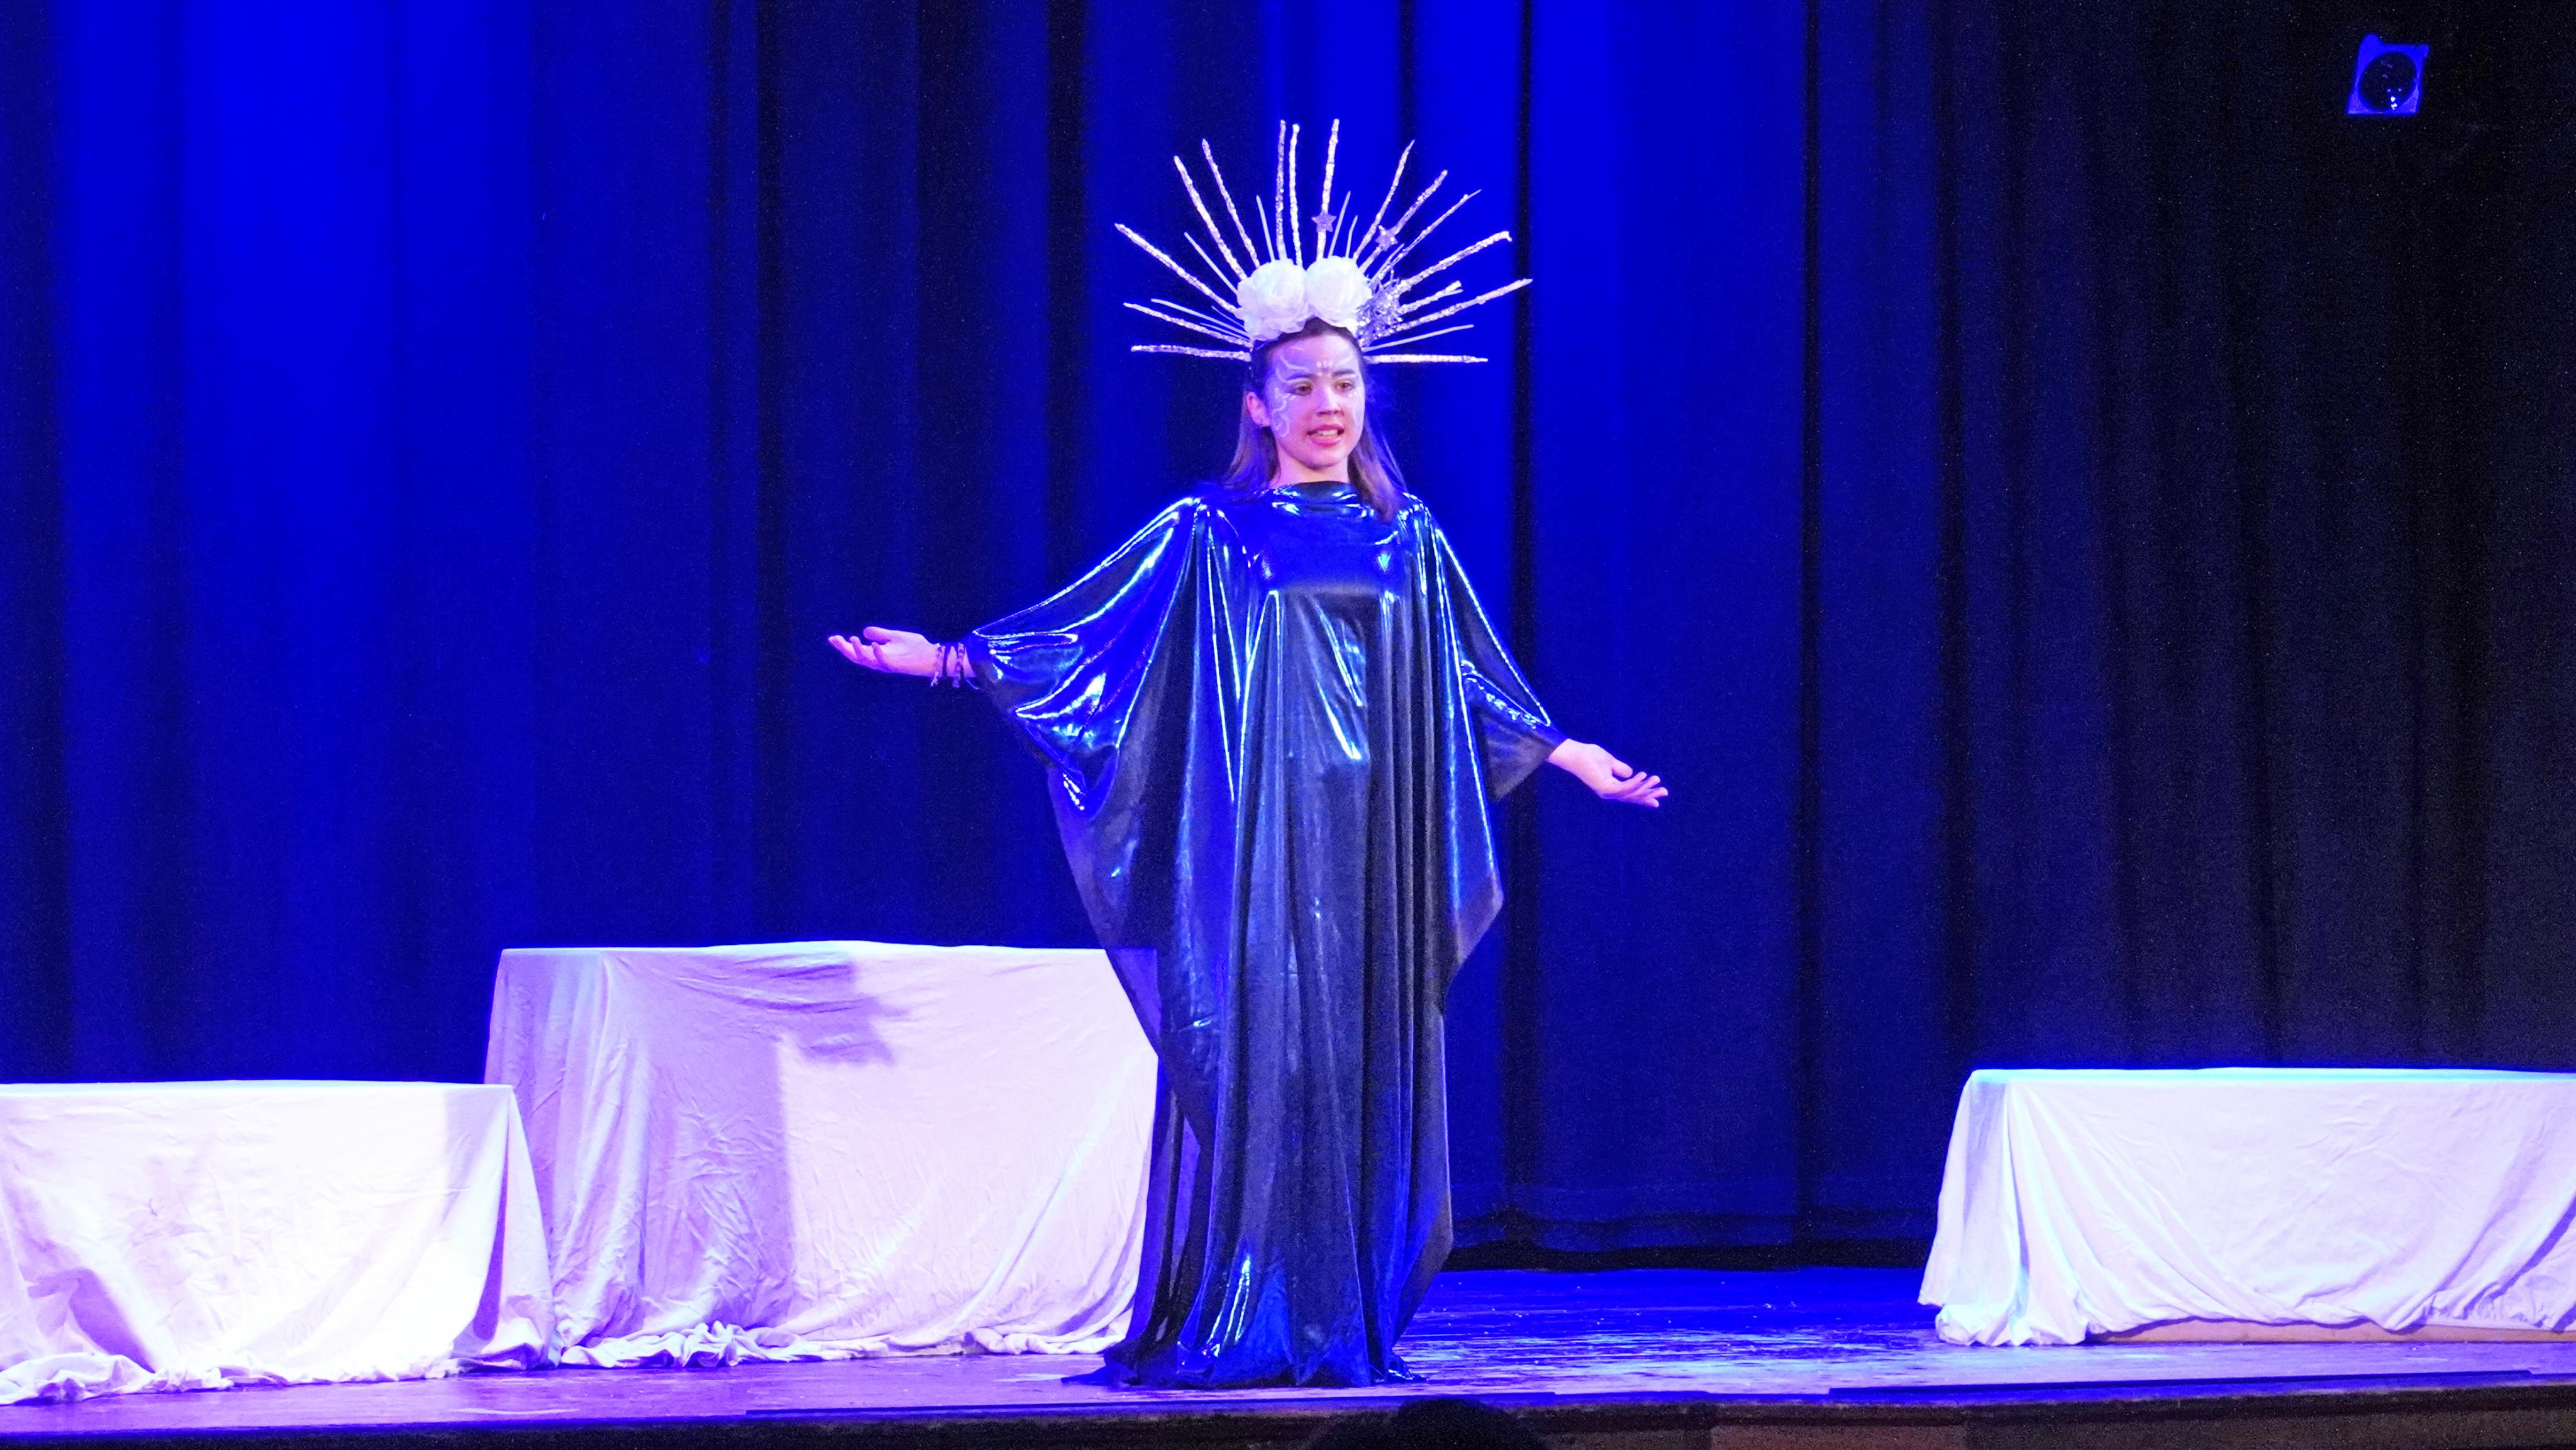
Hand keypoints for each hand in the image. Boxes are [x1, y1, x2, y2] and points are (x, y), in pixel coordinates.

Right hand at [828, 627, 938, 677]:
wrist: (932, 655)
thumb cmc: (915, 647)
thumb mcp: (895, 636)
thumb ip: (880, 634)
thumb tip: (865, 631)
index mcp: (877, 653)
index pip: (857, 650)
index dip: (844, 645)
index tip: (833, 638)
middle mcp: (879, 660)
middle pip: (857, 657)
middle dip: (845, 649)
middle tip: (835, 639)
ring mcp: (887, 664)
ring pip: (867, 661)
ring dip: (858, 650)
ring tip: (851, 638)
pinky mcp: (896, 667)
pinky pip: (884, 662)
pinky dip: (878, 654)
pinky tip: (874, 645)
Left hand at [1547, 739, 1666, 807]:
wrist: (1576, 753)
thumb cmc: (1590, 756)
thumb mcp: (1611, 762)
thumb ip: (1621, 769)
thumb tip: (1632, 773)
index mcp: (1611, 788)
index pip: (1631, 794)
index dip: (1645, 796)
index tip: (1659, 798)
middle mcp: (1610, 793)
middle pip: (1633, 797)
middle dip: (1649, 795)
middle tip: (1665, 792)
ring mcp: (1607, 792)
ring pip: (1631, 793)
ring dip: (1645, 786)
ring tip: (1656, 779)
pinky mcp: (1604, 788)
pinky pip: (1624, 787)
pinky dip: (1635, 782)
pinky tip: (1643, 775)